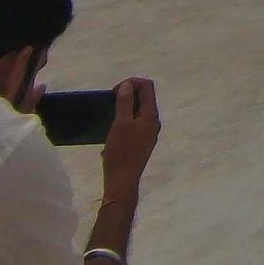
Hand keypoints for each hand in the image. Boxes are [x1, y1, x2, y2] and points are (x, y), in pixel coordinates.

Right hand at [100, 77, 161, 198]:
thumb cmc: (121, 151)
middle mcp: (154, 122)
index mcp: (151, 115)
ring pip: (138, 112)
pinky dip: (124, 123)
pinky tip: (111, 134)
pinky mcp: (142, 143)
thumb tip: (128, 85)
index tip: (114, 91)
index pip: (147, 86)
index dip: (131, 83)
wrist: (122, 181)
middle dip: (128, 95)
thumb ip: (125, 102)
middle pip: (144, 98)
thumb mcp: (120, 123)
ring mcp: (149, 134)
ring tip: (109, 117)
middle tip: (110, 101)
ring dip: (124, 110)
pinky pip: (134, 125)